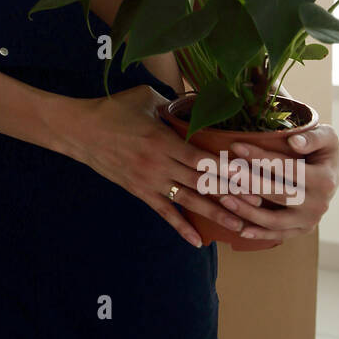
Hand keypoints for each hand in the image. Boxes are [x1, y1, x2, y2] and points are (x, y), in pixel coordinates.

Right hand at [65, 86, 249, 248]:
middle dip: (231, 193)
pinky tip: (199, 241)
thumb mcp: (145, 97)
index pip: (202, 158)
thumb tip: (193, 106)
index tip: (250, 176)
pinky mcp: (140, 192)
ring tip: (240, 226)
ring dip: (215, 214)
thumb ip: (172, 104)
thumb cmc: (113, 109)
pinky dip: (181, 228)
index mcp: (163, 140)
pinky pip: (164, 213)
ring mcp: (150, 181)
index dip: (227, 168)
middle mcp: (159, 164)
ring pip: (189, 201)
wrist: (80, 132)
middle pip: (202, 182)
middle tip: (258, 204)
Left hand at [213, 123, 338, 242]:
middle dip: (249, 182)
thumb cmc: (324, 149)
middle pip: (278, 194)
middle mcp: (319, 204)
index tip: (236, 146)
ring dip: (248, 211)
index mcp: (324, 180)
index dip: (260, 156)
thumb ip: (312, 138)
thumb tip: (294, 142)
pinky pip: (277, 234)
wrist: (333, 172)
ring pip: (275, 220)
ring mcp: (310, 220)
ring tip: (224, 198)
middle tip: (225, 171)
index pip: (286, 168)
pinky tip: (239, 229)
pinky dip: (258, 234)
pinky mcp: (302, 230)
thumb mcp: (327, 136)